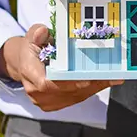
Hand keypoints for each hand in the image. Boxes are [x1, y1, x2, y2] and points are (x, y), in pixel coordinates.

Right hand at [0, 24, 123, 111]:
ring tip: (112, 77)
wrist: (24, 64)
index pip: (47, 84)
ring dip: (94, 87)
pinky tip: (104, 80)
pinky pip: (76, 98)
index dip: (68, 83)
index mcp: (29, 74)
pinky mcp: (56, 104)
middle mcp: (37, 93)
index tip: (87, 78)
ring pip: (75, 96)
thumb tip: (42, 32)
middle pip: (67, 92)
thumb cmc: (31, 49)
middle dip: (90, 83)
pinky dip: (91, 89)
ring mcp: (47, 102)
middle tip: (110, 75)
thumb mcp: (31, 37)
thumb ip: (36, 34)